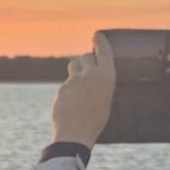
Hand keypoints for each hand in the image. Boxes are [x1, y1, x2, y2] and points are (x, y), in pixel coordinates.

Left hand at [50, 32, 114, 148]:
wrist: (76, 134)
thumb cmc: (95, 120)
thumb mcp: (105, 98)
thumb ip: (99, 82)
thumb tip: (91, 73)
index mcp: (107, 76)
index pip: (103, 51)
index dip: (100, 41)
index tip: (96, 35)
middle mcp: (91, 74)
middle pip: (86, 57)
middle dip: (85, 62)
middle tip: (86, 72)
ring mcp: (75, 80)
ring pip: (73, 65)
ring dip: (76, 70)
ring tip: (79, 85)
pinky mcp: (62, 87)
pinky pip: (66, 82)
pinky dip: (68, 89)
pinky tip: (71, 103)